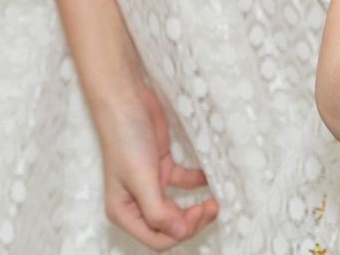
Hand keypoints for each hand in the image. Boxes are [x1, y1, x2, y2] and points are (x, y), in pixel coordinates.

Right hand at [89, 77, 216, 249]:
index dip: (180, 232)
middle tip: (211, 207)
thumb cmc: (125, 138)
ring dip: (196, 208)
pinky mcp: (161, 167)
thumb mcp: (141, 180)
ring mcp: (150, 185)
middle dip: (191, 221)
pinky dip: (197, 182)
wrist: (126, 99)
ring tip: (214, 201)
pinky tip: (209, 178)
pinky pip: (183, 183)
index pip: (157, 239)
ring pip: (177, 209)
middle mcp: (136, 202)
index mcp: (124, 212)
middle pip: (169, 226)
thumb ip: (159, 211)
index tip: (198, 213)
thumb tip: (180, 233)